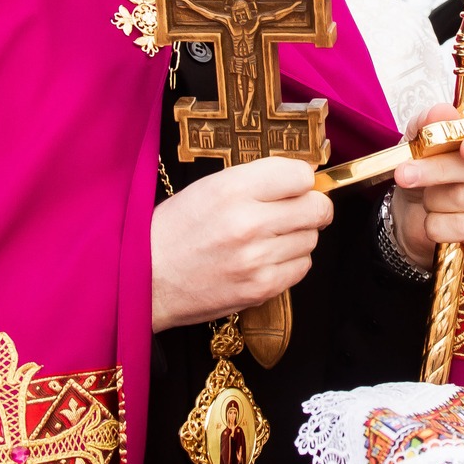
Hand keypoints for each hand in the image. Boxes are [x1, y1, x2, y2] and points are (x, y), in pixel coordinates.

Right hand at [151, 156, 332, 330]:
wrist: (146, 278)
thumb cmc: (176, 229)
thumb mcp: (210, 188)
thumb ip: (257, 182)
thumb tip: (304, 182)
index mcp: (233, 188)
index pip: (301, 175)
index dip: (301, 180)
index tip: (294, 186)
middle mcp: (248, 222)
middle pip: (317, 208)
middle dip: (312, 207)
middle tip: (298, 210)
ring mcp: (256, 259)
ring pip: (311, 239)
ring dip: (298, 236)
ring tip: (269, 238)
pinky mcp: (260, 288)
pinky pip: (301, 267)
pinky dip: (290, 262)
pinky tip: (265, 259)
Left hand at [388, 104, 463, 266]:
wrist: (417, 215)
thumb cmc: (431, 173)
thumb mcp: (422, 143)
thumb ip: (430, 123)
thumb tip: (441, 112)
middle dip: (434, 171)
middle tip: (404, 174)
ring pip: (461, 199)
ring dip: (432, 200)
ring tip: (432, 199)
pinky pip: (458, 226)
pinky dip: (436, 224)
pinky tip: (439, 222)